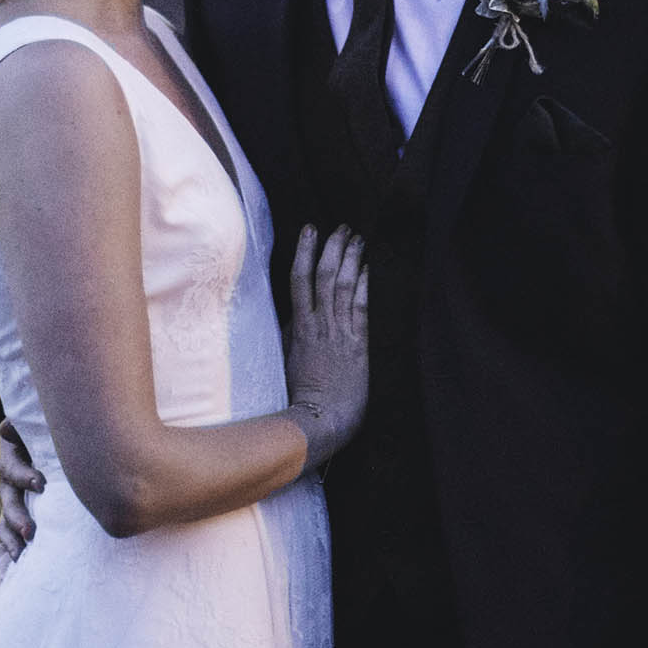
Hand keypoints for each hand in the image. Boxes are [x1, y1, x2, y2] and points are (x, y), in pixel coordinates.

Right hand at [0, 418, 43, 561]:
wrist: (31, 452)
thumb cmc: (38, 442)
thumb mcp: (31, 432)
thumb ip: (22, 429)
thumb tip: (6, 426)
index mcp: (10, 463)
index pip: (12, 470)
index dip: (23, 476)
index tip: (40, 483)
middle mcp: (6, 488)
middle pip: (8, 505)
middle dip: (17, 519)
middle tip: (29, 532)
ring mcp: (9, 507)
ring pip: (5, 526)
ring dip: (11, 541)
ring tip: (19, 556)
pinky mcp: (14, 523)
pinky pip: (7, 541)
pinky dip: (7, 554)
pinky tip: (11, 568)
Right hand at [282, 225, 369, 471]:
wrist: (317, 420)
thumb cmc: (296, 398)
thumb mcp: (281, 360)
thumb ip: (286, 336)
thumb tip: (287, 316)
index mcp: (296, 327)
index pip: (299, 279)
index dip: (304, 251)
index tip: (310, 230)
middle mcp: (318, 324)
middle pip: (325, 275)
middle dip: (333, 248)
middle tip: (341, 227)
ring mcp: (339, 333)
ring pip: (343, 286)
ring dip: (351, 259)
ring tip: (356, 239)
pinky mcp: (357, 345)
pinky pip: (360, 308)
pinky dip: (363, 285)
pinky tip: (367, 269)